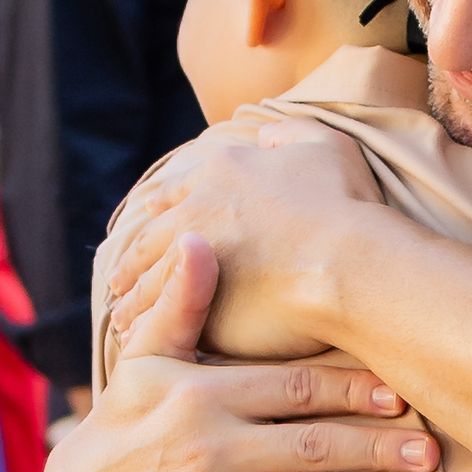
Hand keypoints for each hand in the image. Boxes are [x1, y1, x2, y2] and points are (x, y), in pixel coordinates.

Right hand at [38, 231, 438, 471]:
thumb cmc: (125, 423)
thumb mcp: (145, 360)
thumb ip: (180, 304)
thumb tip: (197, 237)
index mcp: (205, 398)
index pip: (294, 390)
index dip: (352, 391)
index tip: (402, 394)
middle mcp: (211, 452)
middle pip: (312, 446)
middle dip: (377, 449)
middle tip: (434, 452)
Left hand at [103, 118, 379, 365]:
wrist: (352, 262)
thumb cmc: (348, 206)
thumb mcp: (328, 145)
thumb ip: (292, 133)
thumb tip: (265, 136)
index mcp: (223, 170)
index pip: (173, 193)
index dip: (157, 213)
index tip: (147, 227)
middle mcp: (196, 207)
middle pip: (149, 238)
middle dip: (132, 261)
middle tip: (118, 280)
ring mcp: (191, 256)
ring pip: (146, 279)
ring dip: (132, 297)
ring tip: (122, 318)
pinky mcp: (196, 300)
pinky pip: (158, 314)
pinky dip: (144, 325)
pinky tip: (141, 338)